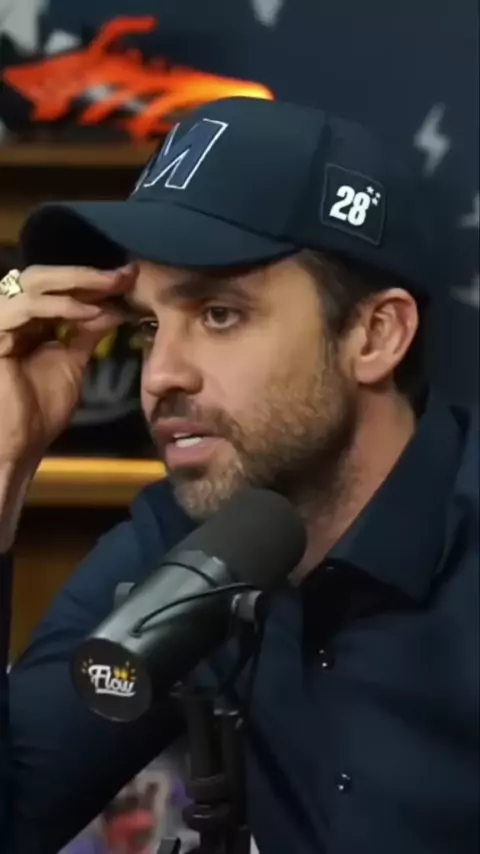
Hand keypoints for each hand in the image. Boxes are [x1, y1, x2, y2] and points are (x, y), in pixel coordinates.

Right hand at [0, 263, 135, 466]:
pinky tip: (89, 312)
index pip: (58, 287)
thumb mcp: (71, 363)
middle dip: (87, 274)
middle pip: (44, 275)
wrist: (18, 445)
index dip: (92, 281)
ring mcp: (0, 321)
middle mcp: (10, 314)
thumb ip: (86, 334)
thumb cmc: (38, 410)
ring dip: (77, 283)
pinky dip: (59, 306)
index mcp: (27, 320)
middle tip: (123, 275)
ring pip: (35, 283)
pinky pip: (24, 308)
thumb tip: (113, 309)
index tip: (129, 277)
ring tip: (111, 288)